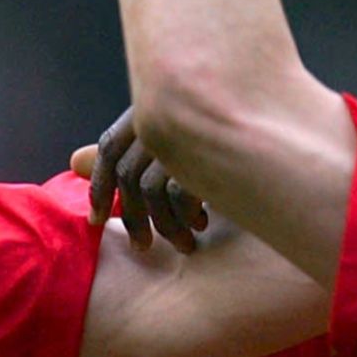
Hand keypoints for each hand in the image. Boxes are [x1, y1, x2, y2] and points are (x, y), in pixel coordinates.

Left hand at [71, 108, 212, 253]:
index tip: (96, 222)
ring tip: (183, 244)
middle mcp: (158, 115)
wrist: (283, 121)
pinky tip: (200, 225)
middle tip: (142, 247)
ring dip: (165, 225)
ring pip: (150, 189)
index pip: (110, 147)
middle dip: (133, 217)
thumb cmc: (218, 137)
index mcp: (148, 109)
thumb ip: (123, 152)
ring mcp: (179, 131)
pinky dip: (185, 215)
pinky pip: (178, 193)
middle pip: (127, 173)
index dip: (100, 185)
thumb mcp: (169, 141)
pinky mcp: (203, 150)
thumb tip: (74, 162)